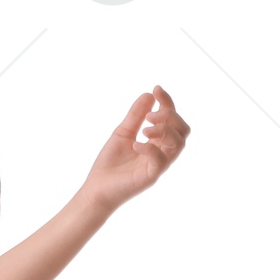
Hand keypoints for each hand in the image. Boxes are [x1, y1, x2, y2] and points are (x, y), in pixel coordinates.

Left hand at [82, 85, 188, 212]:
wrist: (96, 190)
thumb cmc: (110, 165)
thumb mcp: (123, 132)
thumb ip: (136, 115)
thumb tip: (150, 94)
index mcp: (157, 142)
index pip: (172, 119)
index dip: (167, 102)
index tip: (156, 89)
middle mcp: (161, 153)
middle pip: (182, 130)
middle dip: (169, 116)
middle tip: (149, 117)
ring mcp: (157, 166)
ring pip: (178, 144)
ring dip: (164, 130)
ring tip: (144, 130)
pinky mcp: (150, 177)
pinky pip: (160, 160)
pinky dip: (150, 148)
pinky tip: (135, 144)